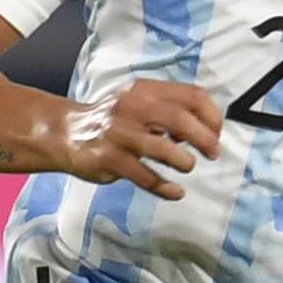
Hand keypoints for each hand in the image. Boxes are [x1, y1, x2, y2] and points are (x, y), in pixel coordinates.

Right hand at [61, 80, 221, 198]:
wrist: (66, 132)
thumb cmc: (114, 120)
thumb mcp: (139, 103)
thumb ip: (170, 110)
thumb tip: (204, 130)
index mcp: (146, 90)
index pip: (192, 95)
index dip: (211, 116)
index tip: (216, 133)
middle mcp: (132, 107)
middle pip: (181, 120)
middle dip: (204, 139)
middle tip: (213, 154)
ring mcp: (119, 133)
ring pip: (163, 149)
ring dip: (184, 161)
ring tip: (188, 166)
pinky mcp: (109, 159)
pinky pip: (144, 176)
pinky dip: (165, 187)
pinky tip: (175, 191)